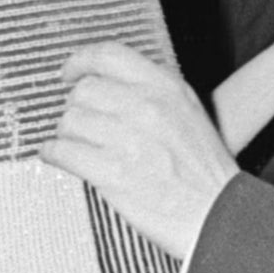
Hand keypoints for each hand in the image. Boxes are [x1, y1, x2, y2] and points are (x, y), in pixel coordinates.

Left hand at [46, 43, 238, 260]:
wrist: (220, 217)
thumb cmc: (205, 171)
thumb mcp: (189, 113)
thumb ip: (152, 93)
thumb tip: (106, 84)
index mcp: (167, 88)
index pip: (109, 55)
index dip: (81, 61)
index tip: (69, 74)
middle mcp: (147, 108)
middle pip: (84, 91)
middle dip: (75, 108)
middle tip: (80, 123)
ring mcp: (129, 140)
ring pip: (69, 121)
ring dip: (66, 134)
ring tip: (74, 145)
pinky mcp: (113, 174)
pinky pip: (63, 152)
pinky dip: (53, 153)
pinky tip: (58, 157)